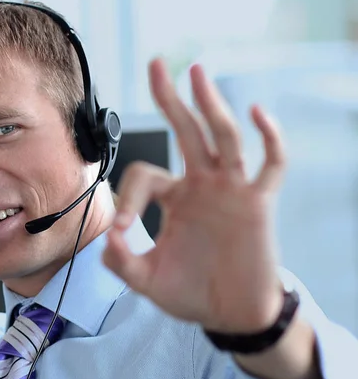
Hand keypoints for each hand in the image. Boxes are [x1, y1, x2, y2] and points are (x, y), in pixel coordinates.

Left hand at [103, 58, 285, 333]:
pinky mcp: (258, 203)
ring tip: (196, 73)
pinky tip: (257, 112)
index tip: (125, 230)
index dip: (128, 197)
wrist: (228, 314)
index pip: (143, 175)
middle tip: (157, 63)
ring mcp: (230, 190)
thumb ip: (122, 263)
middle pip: (185, 132)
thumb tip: (108, 236)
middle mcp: (200, 185)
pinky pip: (270, 164)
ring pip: (222, 137)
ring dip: (210, 105)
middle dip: (170, 98)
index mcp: (172, 198)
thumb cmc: (190, 293)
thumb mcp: (147, 281)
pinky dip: (269, 138)